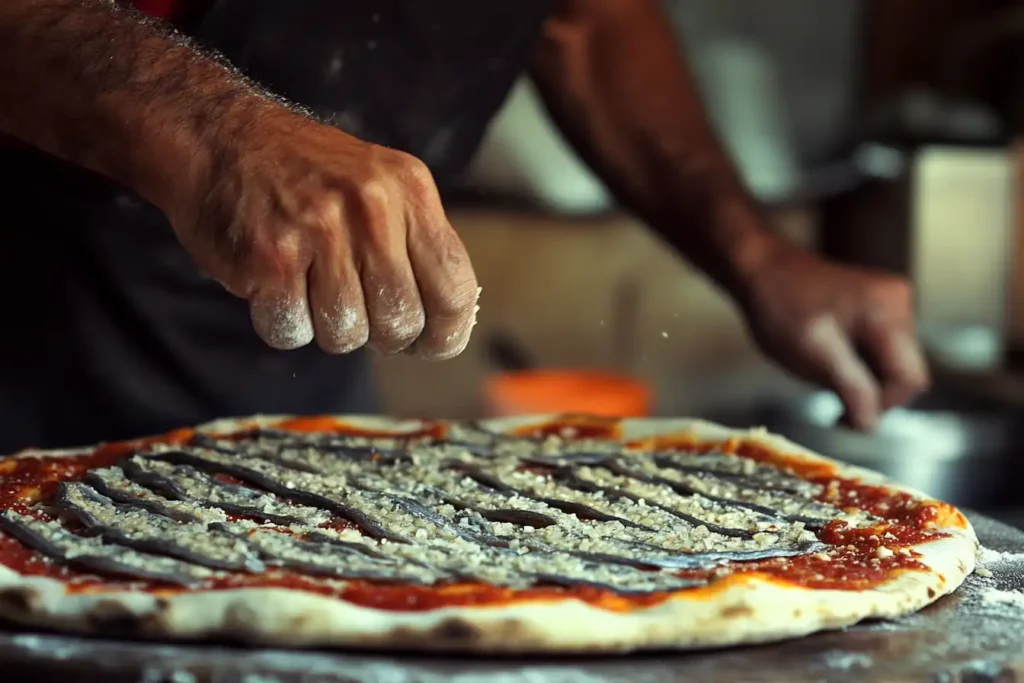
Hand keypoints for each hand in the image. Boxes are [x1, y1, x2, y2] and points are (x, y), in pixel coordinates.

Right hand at [165, 108, 479, 358]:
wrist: (218, 136)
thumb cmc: (305, 174)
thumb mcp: (380, 186)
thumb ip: (416, 245)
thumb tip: (444, 324)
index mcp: (409, 189)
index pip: (455, 290)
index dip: (445, 334)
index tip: (428, 345)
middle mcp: (372, 206)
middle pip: (402, 322)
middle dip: (380, 335)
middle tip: (356, 309)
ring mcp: (320, 230)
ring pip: (347, 334)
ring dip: (325, 326)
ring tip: (309, 285)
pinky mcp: (270, 257)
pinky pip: (292, 331)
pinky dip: (282, 322)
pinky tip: (275, 286)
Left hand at [739, 242, 929, 430]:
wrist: (760, 270)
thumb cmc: (781, 311)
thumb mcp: (815, 355)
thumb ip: (851, 388)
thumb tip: (871, 424)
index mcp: (889, 312)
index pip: (909, 379)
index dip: (880, 405)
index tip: (841, 415)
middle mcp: (900, 302)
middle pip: (904, 372)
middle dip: (871, 392)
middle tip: (831, 398)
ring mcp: (891, 302)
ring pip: (891, 363)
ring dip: (862, 378)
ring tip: (823, 368)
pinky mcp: (879, 306)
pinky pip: (880, 348)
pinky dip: (858, 362)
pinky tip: (829, 355)